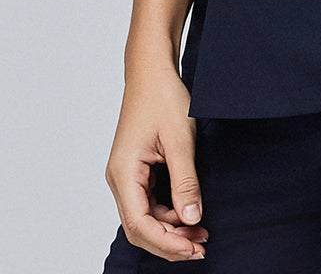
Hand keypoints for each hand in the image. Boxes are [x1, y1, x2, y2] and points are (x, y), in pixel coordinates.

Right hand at [106, 65, 209, 260]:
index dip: (166, 242)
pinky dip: (168, 213)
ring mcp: (127, 175)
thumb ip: (186, 181)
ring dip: (171, 228)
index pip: (139, 224)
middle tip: (201, 246)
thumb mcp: (180, 140)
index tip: (193, 248)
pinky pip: (149, 202)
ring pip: (145, 217)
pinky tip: (189, 213)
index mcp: (124, 172)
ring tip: (200, 233)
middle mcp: (120, 178)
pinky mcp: (137, 170)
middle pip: (139, 227)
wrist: (153, 71)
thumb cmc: (162, 97)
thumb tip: (191, 219)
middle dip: (169, 241)